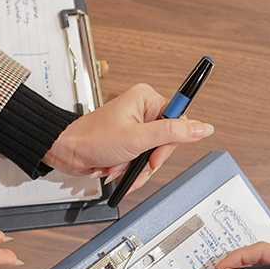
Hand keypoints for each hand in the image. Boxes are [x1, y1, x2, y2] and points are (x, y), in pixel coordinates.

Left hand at [44, 82, 214, 195]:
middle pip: (166, 141)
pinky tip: (118, 169)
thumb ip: (172, 133)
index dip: (169, 142)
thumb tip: (203, 128)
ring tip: (120, 167)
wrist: (67, 152)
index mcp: (146, 99)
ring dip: (137, 167)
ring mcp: (135, 127)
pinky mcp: (128, 142)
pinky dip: (130, 169)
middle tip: (136, 162)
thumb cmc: (92, 139)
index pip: (178, 120)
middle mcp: (142, 110)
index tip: (157, 153)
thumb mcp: (137, 139)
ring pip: (153, 154)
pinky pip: (141, 160)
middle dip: (149, 159)